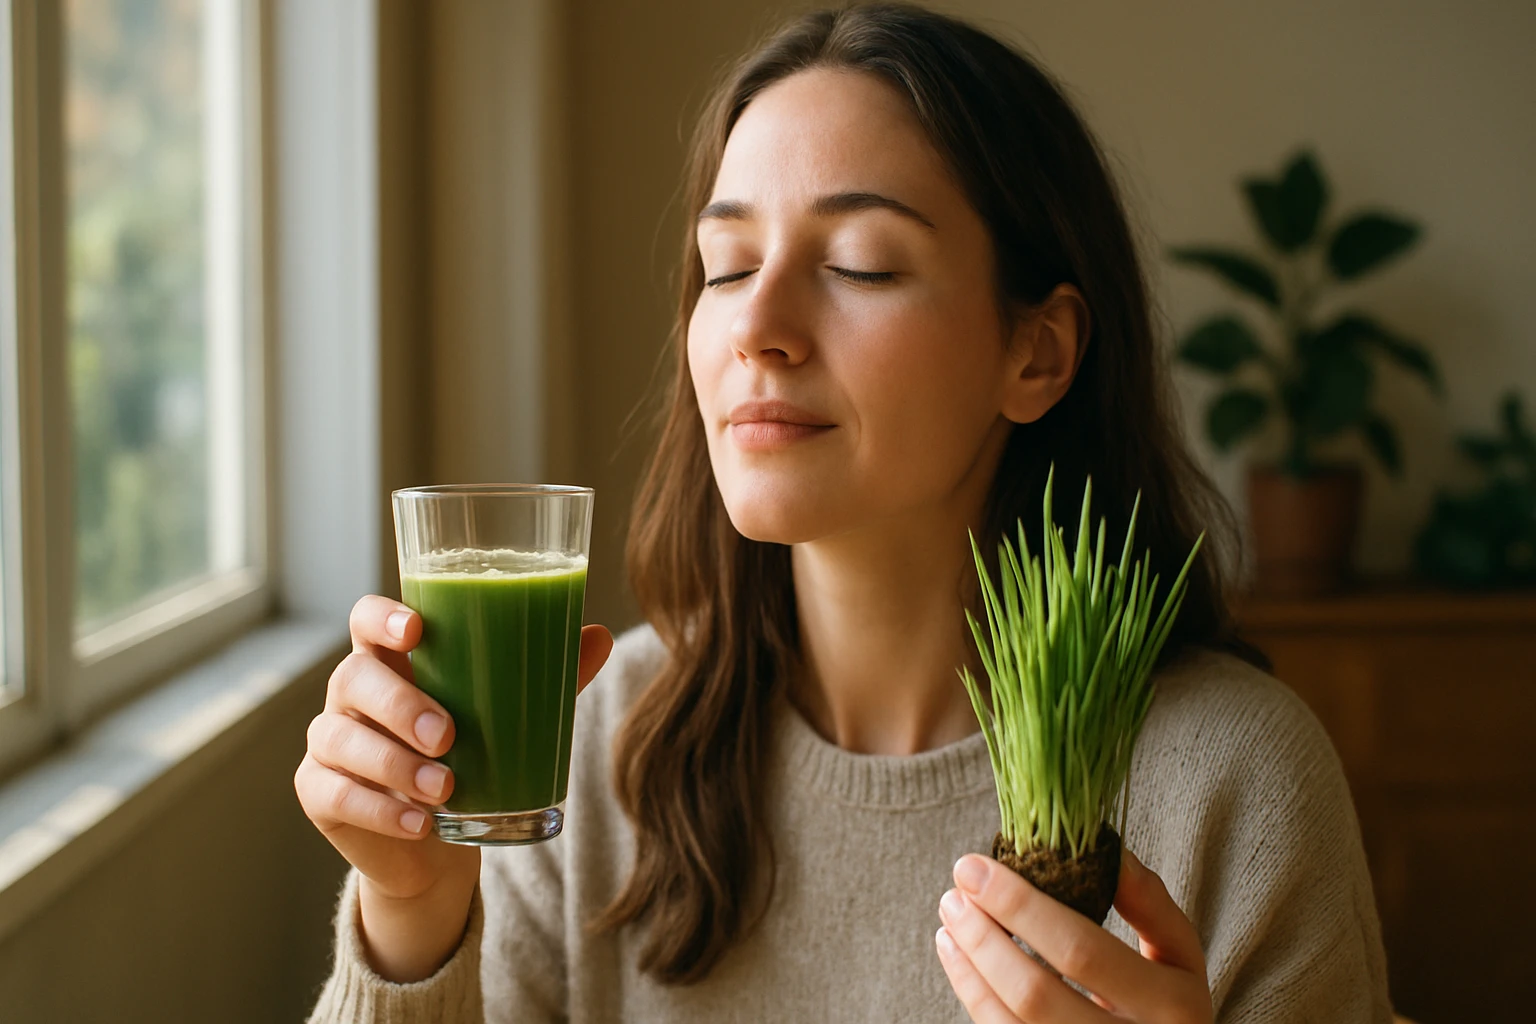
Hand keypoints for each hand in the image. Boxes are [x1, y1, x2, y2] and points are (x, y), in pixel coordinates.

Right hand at [295, 594, 612, 979]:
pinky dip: (381, 811)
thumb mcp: (511, 714)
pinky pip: (335, 795)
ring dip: (396, 766)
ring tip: (447, 789)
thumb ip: (549, 676)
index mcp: (392, 659)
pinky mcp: (317, 793)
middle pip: (353, 677)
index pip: (366, 619)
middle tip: (449, 735)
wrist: (437, 843)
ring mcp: (328, 742)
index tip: (418, 630)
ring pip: (341, 740)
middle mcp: (350, 692)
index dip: (383, 618)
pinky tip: (419, 823)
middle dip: (401, 705)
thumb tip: (600, 635)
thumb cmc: (471, 755)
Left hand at [936, 847, 1210, 1022]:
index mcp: (1171, 1007)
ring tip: (951, 919)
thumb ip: (1149, 903)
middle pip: (1036, 994)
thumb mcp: (1179, 954)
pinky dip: (973, 995)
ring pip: (1010, 1023)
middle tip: (955, 894)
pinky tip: (960, 958)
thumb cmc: (1169, 1001)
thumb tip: (1105, 850)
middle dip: (984, 937)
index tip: (977, 868)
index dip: (1021, 908)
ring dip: (970, 966)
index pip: (1082, 952)